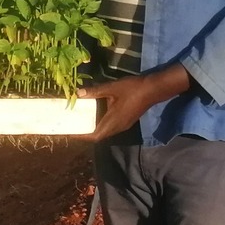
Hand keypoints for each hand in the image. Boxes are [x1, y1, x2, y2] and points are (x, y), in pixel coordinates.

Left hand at [77, 64, 191, 139]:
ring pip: (106, 132)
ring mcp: (124, 125)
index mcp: (113, 122)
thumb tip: (78, 94)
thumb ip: (95, 92)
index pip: (95, 136)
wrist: (153, 89)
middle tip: (74, 126)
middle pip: (99, 136)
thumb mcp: (112, 88)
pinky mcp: (127, 121)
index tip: (71, 133)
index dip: (82, 136)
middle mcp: (118, 127)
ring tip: (83, 121)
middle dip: (86, 133)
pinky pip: (111, 127)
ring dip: (95, 128)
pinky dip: (102, 124)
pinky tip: (97, 114)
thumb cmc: (132, 89)